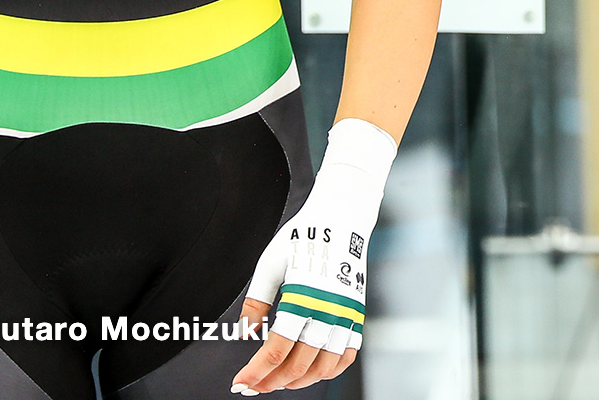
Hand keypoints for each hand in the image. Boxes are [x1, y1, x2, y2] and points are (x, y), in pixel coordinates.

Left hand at [231, 120, 394, 393]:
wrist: (341, 216)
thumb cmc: (303, 236)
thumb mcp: (270, 264)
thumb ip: (256, 303)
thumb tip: (247, 333)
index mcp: (303, 296)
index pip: (277, 348)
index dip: (257, 371)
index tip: (241, 382)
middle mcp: (328, 309)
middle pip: (299, 364)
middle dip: (271, 382)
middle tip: (253, 385)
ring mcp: (346, 313)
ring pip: (324, 367)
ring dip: (300, 381)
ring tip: (280, 381)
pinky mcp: (356, 312)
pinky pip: (347, 354)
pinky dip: (330, 370)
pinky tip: (312, 370)